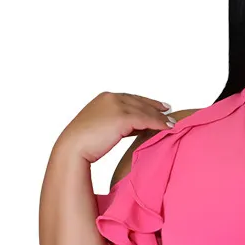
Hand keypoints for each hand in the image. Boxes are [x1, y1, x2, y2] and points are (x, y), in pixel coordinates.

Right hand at [55, 91, 176, 163]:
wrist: (73, 147)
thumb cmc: (83, 143)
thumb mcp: (101, 127)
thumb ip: (116, 123)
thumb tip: (130, 128)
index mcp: (104, 98)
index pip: (130, 98)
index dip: (145, 102)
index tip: (158, 106)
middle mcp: (111, 98)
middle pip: (140, 102)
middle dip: (155, 107)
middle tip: (168, 112)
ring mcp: (117, 106)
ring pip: (145, 110)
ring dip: (160, 117)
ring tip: (171, 122)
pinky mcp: (122, 117)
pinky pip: (147, 119)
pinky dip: (159, 123)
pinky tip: (168, 128)